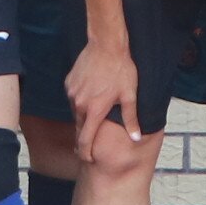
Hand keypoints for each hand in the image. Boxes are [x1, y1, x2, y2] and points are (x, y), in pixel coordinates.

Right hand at [65, 37, 141, 165]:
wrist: (106, 45)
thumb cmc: (121, 69)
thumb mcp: (129, 95)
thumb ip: (131, 119)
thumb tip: (136, 138)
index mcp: (95, 111)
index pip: (85, 140)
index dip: (85, 152)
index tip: (87, 159)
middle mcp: (79, 104)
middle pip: (80, 127)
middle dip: (85, 136)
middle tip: (90, 144)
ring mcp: (72, 93)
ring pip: (76, 112)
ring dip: (84, 116)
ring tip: (95, 113)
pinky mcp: (69, 83)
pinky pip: (74, 98)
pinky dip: (81, 101)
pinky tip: (91, 94)